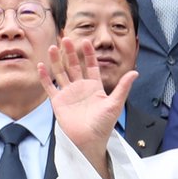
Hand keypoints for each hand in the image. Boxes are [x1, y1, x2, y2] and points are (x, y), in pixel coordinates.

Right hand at [37, 38, 135, 178]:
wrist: (89, 140)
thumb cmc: (103, 124)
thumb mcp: (115, 104)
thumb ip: (123, 88)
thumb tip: (135, 72)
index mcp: (94, 87)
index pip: (91, 66)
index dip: (89, 54)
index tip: (86, 40)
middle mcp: (81, 88)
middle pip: (74, 66)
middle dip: (71, 52)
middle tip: (67, 38)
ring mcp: (68, 94)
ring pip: (61, 73)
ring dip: (57, 60)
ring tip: (53, 46)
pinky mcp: (58, 102)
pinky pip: (50, 87)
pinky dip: (45, 77)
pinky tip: (41, 66)